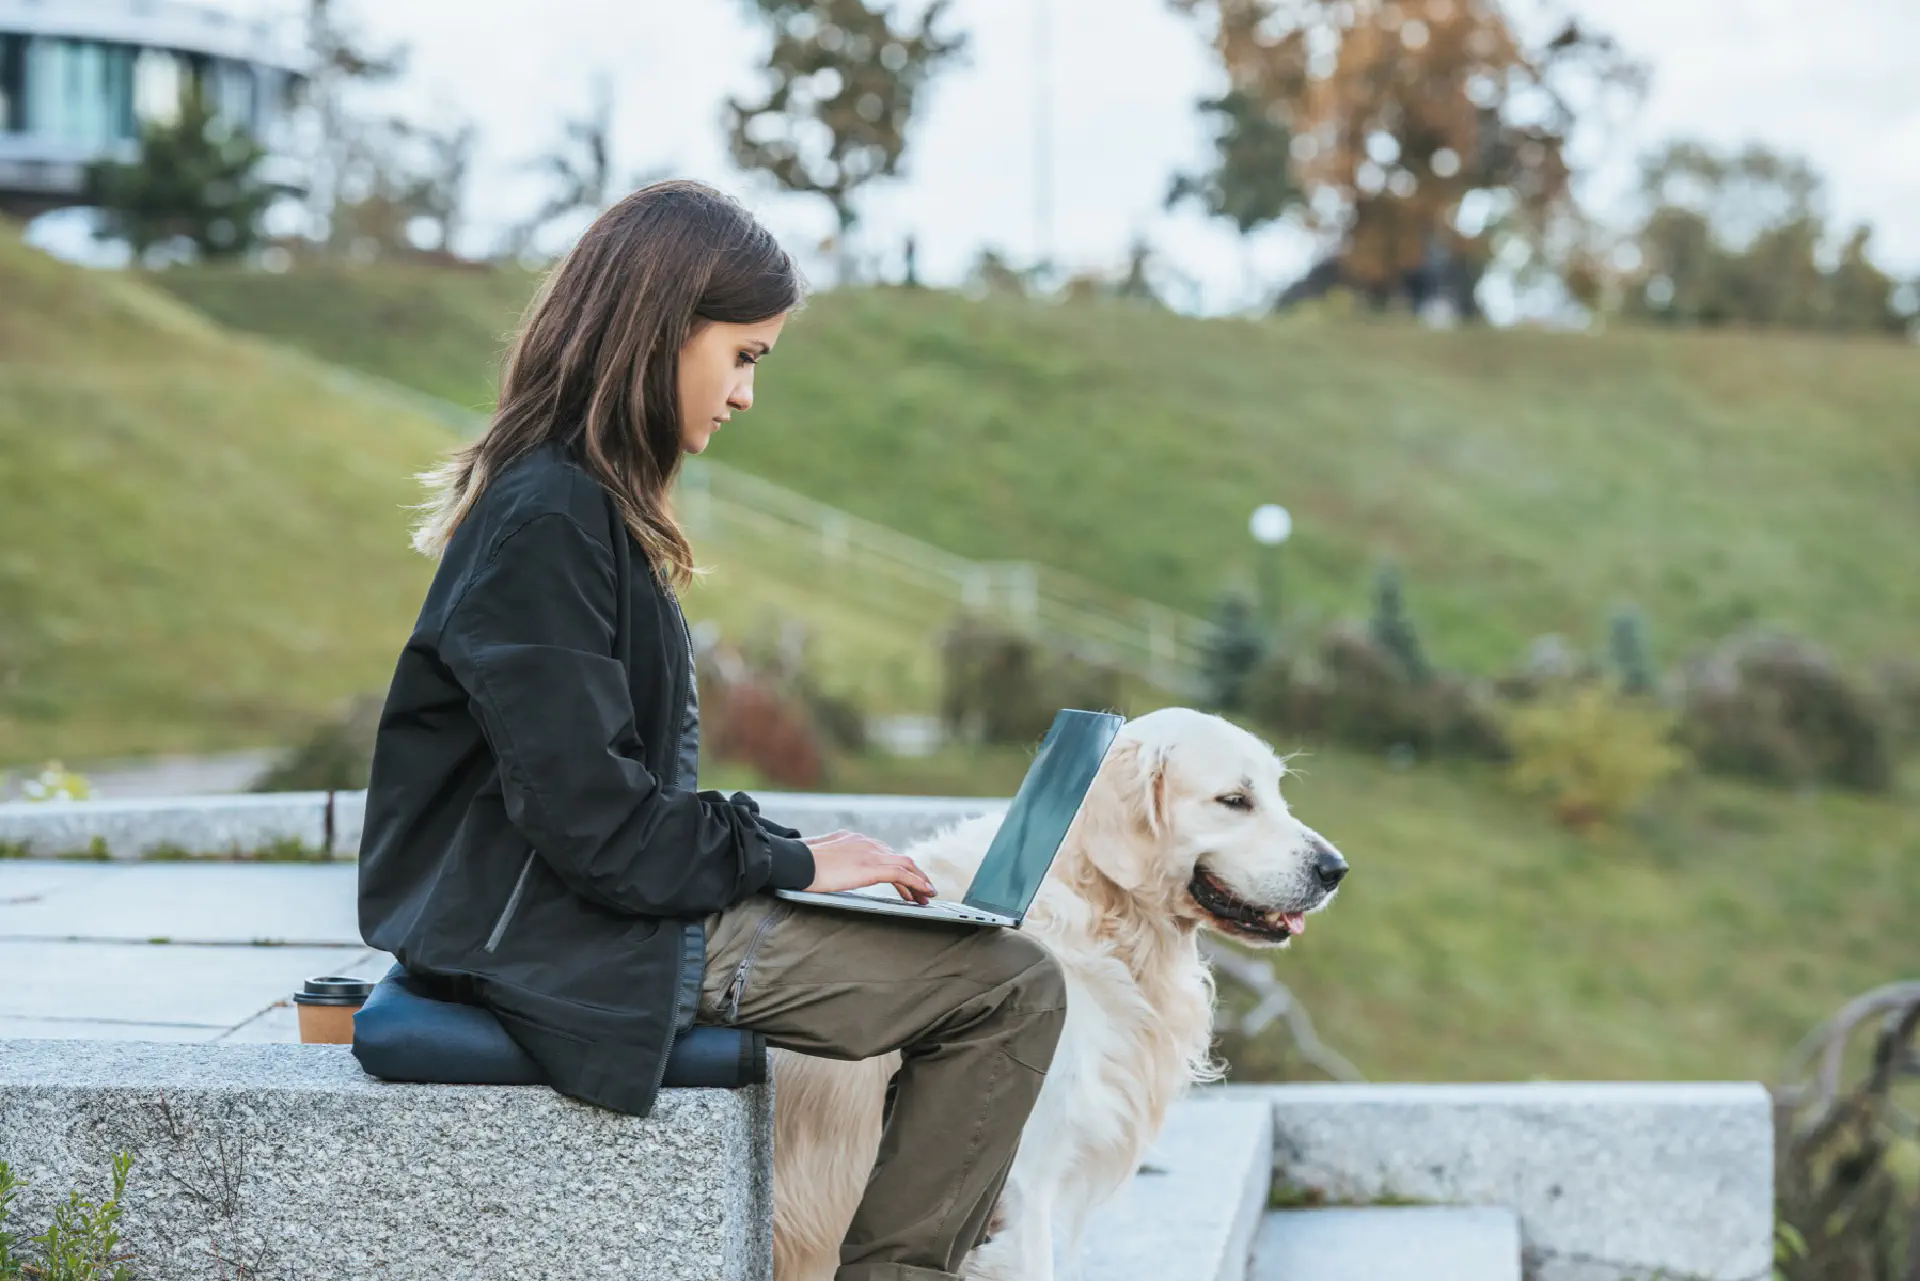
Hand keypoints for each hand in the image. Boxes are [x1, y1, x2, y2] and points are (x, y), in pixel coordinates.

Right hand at [802, 829, 934, 904]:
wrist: (795, 862)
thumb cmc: (798, 863)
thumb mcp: (817, 858)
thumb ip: (829, 860)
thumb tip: (827, 868)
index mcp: (853, 839)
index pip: (883, 853)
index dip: (896, 867)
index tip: (903, 881)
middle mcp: (865, 842)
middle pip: (897, 858)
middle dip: (913, 874)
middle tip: (922, 891)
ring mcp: (870, 853)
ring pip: (906, 865)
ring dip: (919, 881)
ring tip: (927, 895)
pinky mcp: (871, 867)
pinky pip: (902, 875)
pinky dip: (917, 883)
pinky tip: (924, 893)